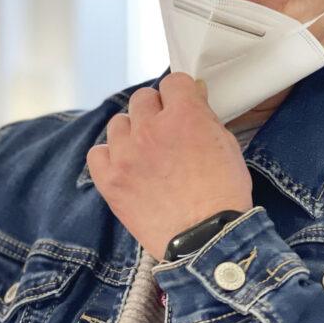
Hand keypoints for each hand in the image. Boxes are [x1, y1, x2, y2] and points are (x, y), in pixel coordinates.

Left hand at [86, 73, 252, 259]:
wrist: (206, 241)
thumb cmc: (223, 195)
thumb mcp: (227, 145)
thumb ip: (205, 116)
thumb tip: (192, 95)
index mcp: (184, 116)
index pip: (173, 81)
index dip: (180, 93)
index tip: (181, 104)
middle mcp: (150, 129)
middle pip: (142, 98)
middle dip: (155, 111)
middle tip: (165, 132)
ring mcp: (126, 155)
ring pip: (118, 123)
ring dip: (131, 133)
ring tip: (145, 153)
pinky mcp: (110, 180)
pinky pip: (96, 153)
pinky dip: (108, 157)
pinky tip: (123, 166)